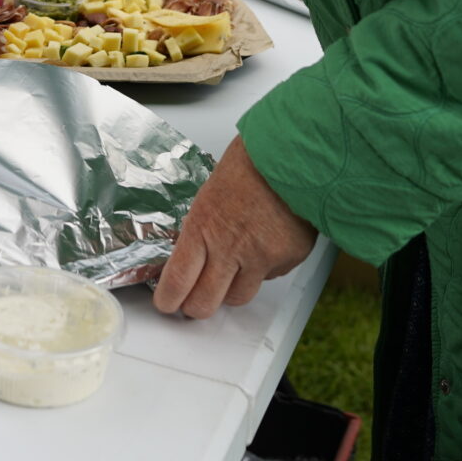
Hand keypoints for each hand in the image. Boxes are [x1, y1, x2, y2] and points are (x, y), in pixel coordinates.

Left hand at [154, 136, 317, 317]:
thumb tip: (194, 252)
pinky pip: (270, 277)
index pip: (177, 281)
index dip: (168, 299)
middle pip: (205, 303)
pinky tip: (264, 245)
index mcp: (203, 226)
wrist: (294, 153)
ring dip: (230, 291)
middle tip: (193, 301)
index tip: (167, 301)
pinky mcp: (288, 259)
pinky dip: (263, 269)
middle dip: (196, 307)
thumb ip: (203, 227)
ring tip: (229, 275)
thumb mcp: (210, 192)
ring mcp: (261, 257)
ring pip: (238, 297)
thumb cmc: (251, 162)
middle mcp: (230, 248)